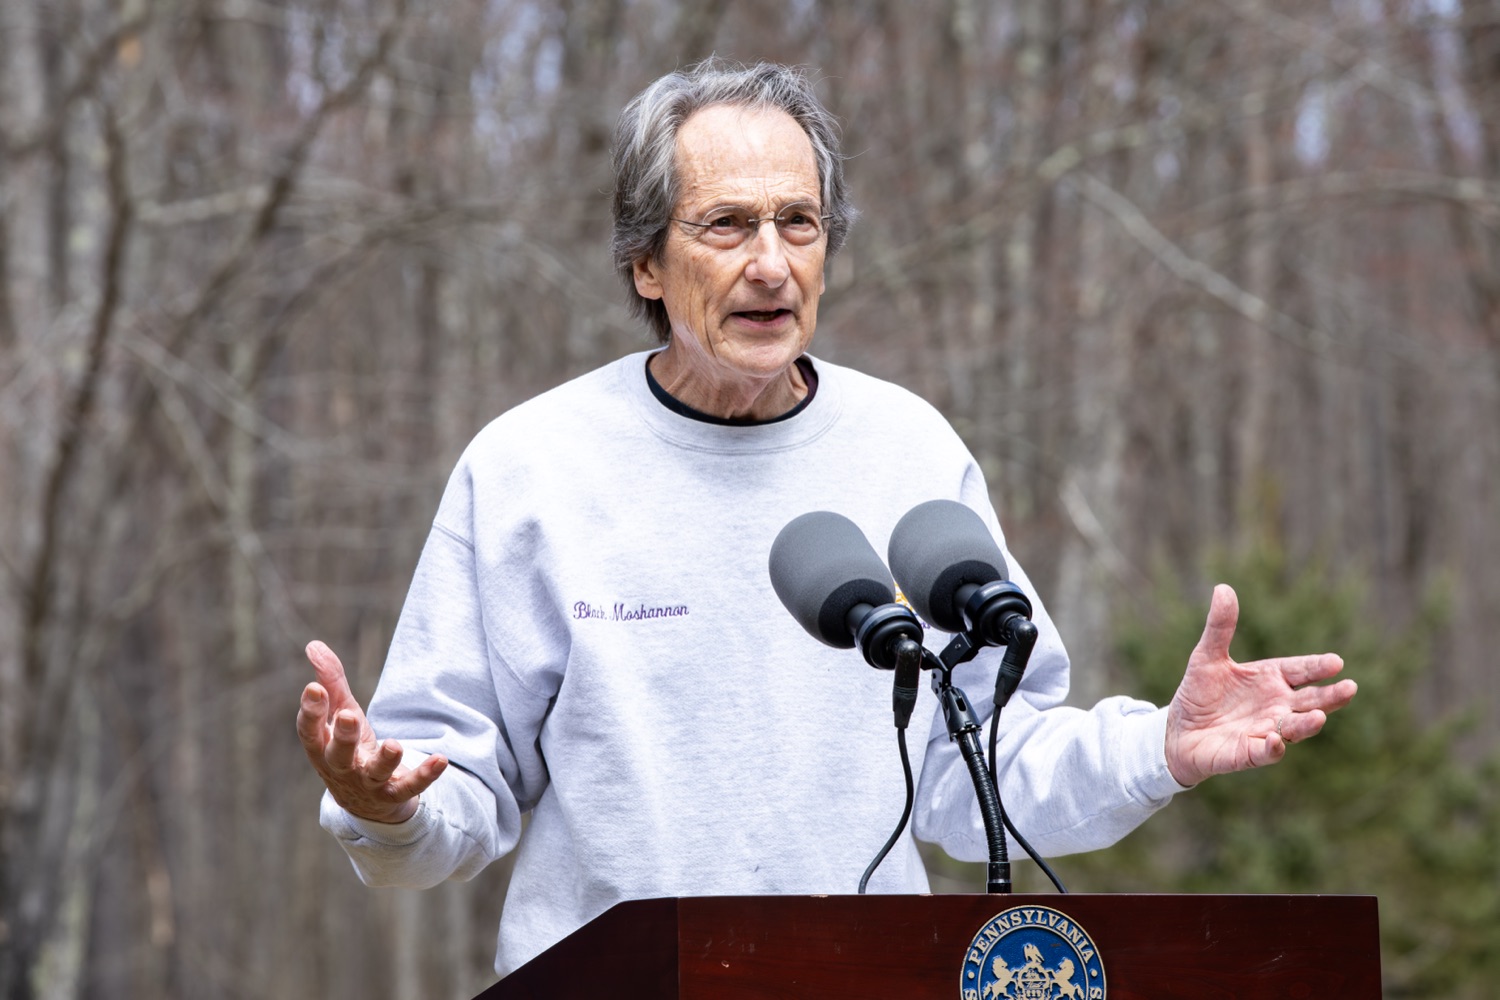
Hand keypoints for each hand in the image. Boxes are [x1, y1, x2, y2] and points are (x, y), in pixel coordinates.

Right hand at [296, 640, 446, 822]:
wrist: (364, 802)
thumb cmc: (348, 746)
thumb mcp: (340, 713)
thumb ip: (331, 682)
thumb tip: (314, 645)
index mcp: (322, 747)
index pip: (310, 732)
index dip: (310, 711)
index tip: (314, 688)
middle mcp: (342, 768)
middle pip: (338, 755)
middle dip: (343, 736)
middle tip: (349, 716)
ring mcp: (368, 783)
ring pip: (375, 774)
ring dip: (385, 760)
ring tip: (394, 744)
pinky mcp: (395, 794)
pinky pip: (410, 787)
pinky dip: (425, 775)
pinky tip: (441, 760)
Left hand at [1164, 584, 1356, 786]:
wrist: (1178, 730)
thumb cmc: (1199, 692)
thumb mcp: (1206, 656)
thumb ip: (1220, 627)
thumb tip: (1223, 588)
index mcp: (1271, 679)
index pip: (1301, 671)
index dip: (1317, 667)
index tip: (1336, 661)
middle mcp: (1276, 706)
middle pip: (1310, 701)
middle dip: (1330, 697)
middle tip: (1350, 688)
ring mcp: (1266, 730)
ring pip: (1294, 729)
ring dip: (1307, 724)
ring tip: (1318, 717)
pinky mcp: (1248, 753)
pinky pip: (1265, 752)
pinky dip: (1273, 748)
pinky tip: (1276, 740)